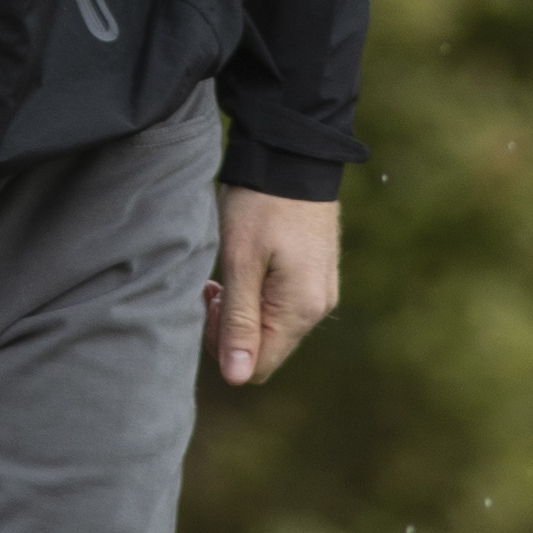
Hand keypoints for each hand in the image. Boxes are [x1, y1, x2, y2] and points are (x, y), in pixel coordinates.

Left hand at [206, 187, 339, 385]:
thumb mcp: (241, 261)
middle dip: (232, 328)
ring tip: (228, 273)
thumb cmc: (261, 204)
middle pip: (267, 348)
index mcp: (301, 310)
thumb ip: (239, 322)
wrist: (291, 154)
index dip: (225, 347)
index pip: (258, 366)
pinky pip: (284, 304)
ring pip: (274, 325)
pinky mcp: (317, 273)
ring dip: (244, 308)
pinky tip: (248, 265)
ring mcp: (321, 289)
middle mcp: (318, 306)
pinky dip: (259, 294)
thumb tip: (237, 378)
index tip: (211, 302)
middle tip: (214, 286)